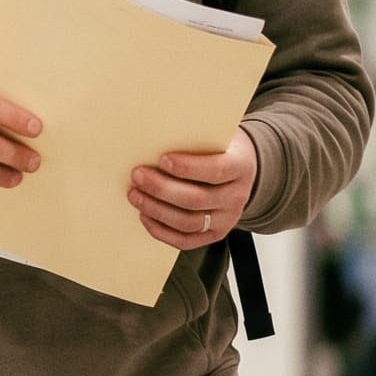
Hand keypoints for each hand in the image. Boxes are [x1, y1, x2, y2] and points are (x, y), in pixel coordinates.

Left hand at [130, 129, 258, 249]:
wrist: (239, 169)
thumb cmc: (217, 147)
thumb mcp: (214, 134)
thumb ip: (193, 137)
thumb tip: (156, 136)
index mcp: (240, 167)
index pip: (216, 170)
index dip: (188, 167)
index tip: (162, 159)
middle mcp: (237, 196)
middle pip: (197, 199)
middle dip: (162, 189)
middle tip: (138, 175)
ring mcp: (226, 219)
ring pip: (188, 222)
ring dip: (156, 210)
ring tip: (134, 195)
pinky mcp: (213, 235)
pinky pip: (185, 240)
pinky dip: (161, 231)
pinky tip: (144, 215)